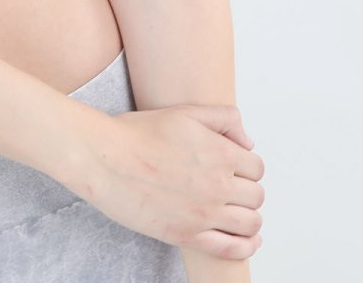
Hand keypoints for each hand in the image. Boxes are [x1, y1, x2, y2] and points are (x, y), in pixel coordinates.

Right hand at [69, 103, 264, 260]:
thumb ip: (223, 118)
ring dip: (248, 218)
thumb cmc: (138, 133)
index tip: (235, 169)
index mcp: (220, 153)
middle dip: (247, 191)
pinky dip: (246, 247)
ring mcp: (204, 213)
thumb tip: (247, 141)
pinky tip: (246, 241)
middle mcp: (217, 185)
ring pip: (250, 224)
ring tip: (236, 212)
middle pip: (256, 196)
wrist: (105, 158)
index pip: (257, 168)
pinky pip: (232, 249)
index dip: (247, 168)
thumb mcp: (184, 112)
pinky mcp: (188, 235)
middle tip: (231, 189)